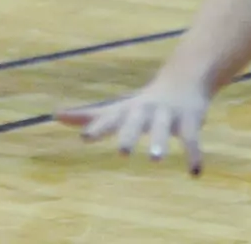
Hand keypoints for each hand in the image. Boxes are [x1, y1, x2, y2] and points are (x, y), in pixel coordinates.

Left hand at [55, 74, 210, 174]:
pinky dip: (194, 155)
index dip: (97, 127)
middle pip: (134, 121)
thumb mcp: (118, 108)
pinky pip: (192, 139)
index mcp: (127, 110)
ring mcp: (168, 114)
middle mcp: (145, 110)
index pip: (109, 118)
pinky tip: (195, 173)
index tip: (84, 138)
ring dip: (159, 140)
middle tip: (121, 152)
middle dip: (128, 135)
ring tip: (154, 158)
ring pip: (162, 127)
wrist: (185, 78)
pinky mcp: (190, 120)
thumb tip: (56, 115)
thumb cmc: (143, 102)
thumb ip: (90, 116)